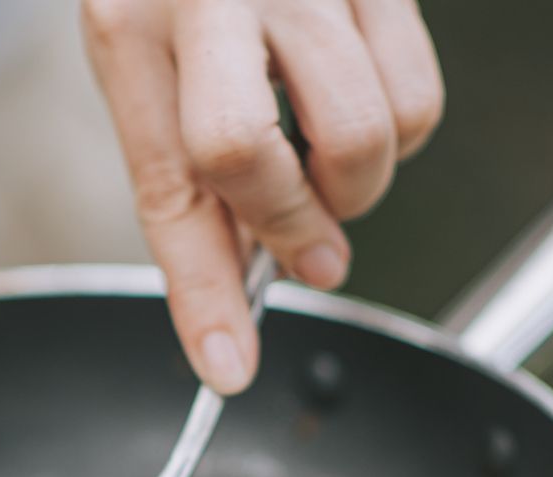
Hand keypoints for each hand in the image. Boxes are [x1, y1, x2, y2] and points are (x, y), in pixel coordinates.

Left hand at [83, 0, 442, 393]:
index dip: (203, 292)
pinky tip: (360, 101)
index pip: (171, 185)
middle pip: (254, 157)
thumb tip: (247, 302)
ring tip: (329, 159)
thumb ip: (191, 177)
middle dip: (293, 224)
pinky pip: (421, 95)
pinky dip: (402, 132)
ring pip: (365, 134)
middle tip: (307, 234)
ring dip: (358, 186)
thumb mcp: (148, 63)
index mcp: (130, 23)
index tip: (228, 367)